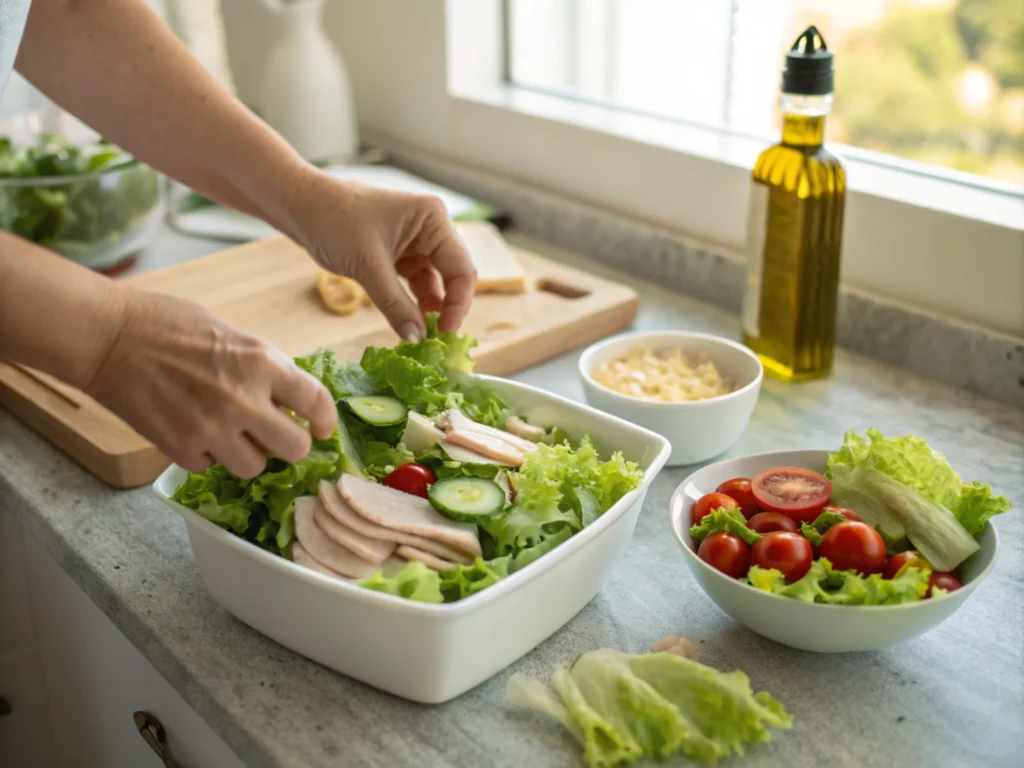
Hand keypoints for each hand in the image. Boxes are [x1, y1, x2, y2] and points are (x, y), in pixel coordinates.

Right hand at [86, 290, 336, 477]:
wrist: (110, 337)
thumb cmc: (171, 325)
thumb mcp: (235, 336)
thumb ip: (265, 368)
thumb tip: (291, 398)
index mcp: (263, 363)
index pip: (317, 403)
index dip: (326, 421)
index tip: (323, 428)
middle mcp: (245, 400)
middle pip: (296, 448)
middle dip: (290, 444)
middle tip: (276, 435)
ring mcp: (213, 429)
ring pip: (256, 467)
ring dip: (248, 454)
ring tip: (230, 433)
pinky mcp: (182, 448)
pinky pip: (211, 466)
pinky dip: (207, 455)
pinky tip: (194, 430)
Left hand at [283, 169, 476, 339]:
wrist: (299, 205)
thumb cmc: (334, 220)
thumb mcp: (368, 266)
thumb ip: (396, 305)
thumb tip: (416, 339)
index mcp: (433, 219)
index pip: (461, 268)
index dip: (458, 303)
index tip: (445, 332)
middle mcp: (431, 228)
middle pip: (454, 275)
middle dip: (447, 307)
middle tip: (435, 338)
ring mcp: (416, 241)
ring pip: (435, 283)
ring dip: (429, 308)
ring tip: (419, 334)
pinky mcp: (400, 254)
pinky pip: (415, 283)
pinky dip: (412, 303)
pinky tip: (408, 322)